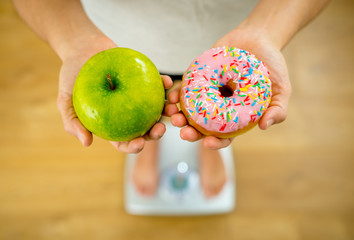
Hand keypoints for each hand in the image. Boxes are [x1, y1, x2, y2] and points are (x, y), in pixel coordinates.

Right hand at [56, 36, 172, 152]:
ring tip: (171, 109)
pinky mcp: (144, 80)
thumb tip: (87, 143)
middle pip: (145, 128)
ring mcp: (137, 97)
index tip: (140, 144)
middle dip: (156, 133)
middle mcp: (127, 113)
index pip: (124, 141)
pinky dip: (163, 84)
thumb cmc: (72, 75)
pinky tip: (167, 83)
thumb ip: (73, 122)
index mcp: (111, 123)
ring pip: (156, 109)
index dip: (133, 146)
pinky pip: (156, 84)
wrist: (81, 47)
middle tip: (160, 129)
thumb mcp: (65, 100)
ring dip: (166, 112)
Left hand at [165, 28, 290, 149]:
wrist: (258, 38)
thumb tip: (264, 126)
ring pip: (190, 110)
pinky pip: (185, 89)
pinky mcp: (199, 78)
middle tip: (184, 132)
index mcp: (236, 117)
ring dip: (179, 115)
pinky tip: (172, 97)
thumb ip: (278, 109)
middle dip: (191, 132)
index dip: (216, 143)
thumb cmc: (271, 67)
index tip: (208, 143)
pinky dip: (177, 94)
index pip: (224, 136)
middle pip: (202, 126)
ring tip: (174, 116)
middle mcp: (219, 107)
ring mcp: (208, 93)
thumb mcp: (281, 89)